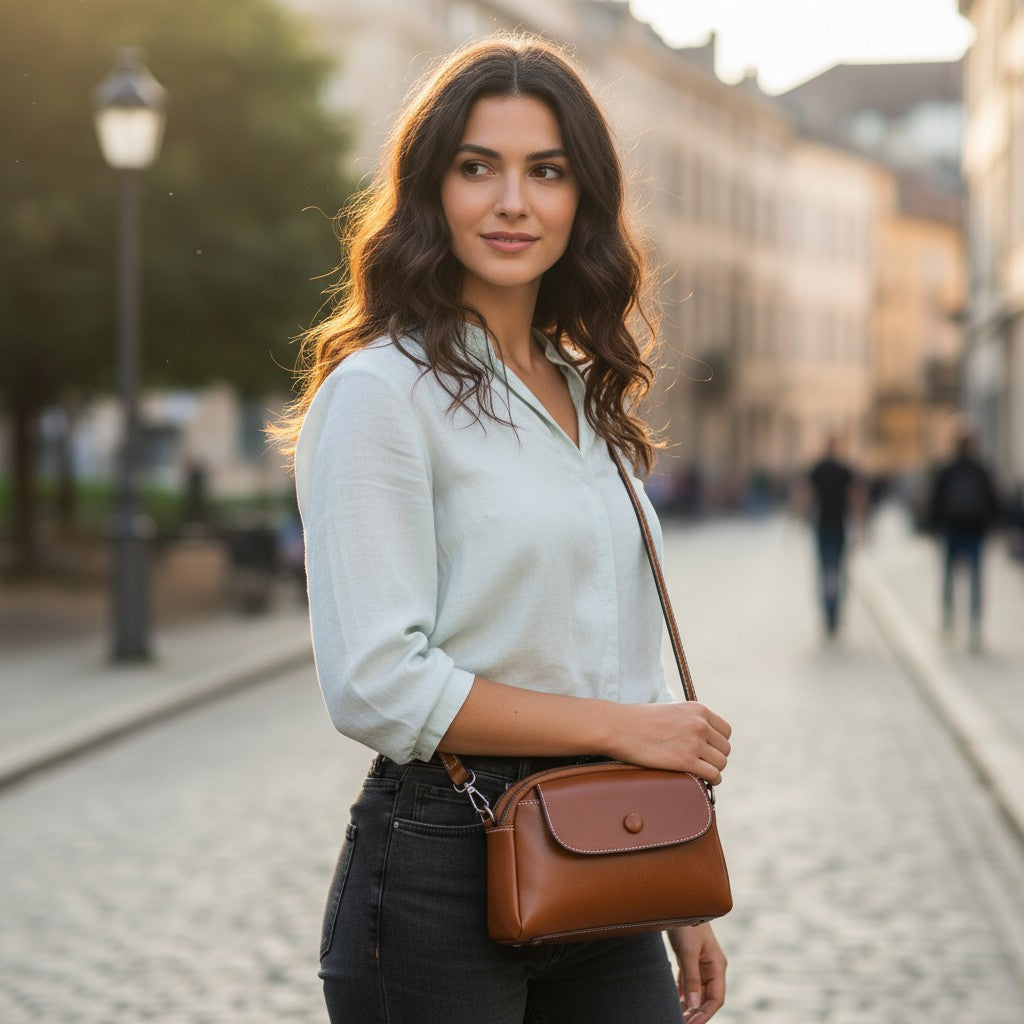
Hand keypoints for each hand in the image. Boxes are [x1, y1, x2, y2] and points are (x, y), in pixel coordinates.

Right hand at [614, 702, 730, 784]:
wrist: (619, 727)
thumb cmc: (638, 720)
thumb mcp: (671, 710)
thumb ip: (689, 720)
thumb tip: (700, 738)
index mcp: (698, 709)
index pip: (725, 731)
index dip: (718, 743)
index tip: (708, 751)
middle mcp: (700, 724)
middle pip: (725, 748)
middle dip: (715, 757)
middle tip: (702, 763)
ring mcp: (694, 742)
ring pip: (722, 763)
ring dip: (714, 770)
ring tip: (701, 773)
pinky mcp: (686, 761)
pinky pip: (713, 775)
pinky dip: (711, 780)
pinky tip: (703, 780)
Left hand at [668, 923, 725, 1022]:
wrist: (678, 901)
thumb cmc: (687, 923)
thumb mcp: (688, 951)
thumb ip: (691, 977)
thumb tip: (693, 1005)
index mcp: (717, 966)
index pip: (716, 999)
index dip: (705, 1014)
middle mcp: (711, 967)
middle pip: (706, 998)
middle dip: (695, 1013)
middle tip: (680, 1023)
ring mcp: (700, 963)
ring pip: (696, 991)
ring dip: (688, 1005)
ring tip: (676, 1016)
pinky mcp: (688, 958)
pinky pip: (687, 982)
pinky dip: (681, 993)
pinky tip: (673, 1002)